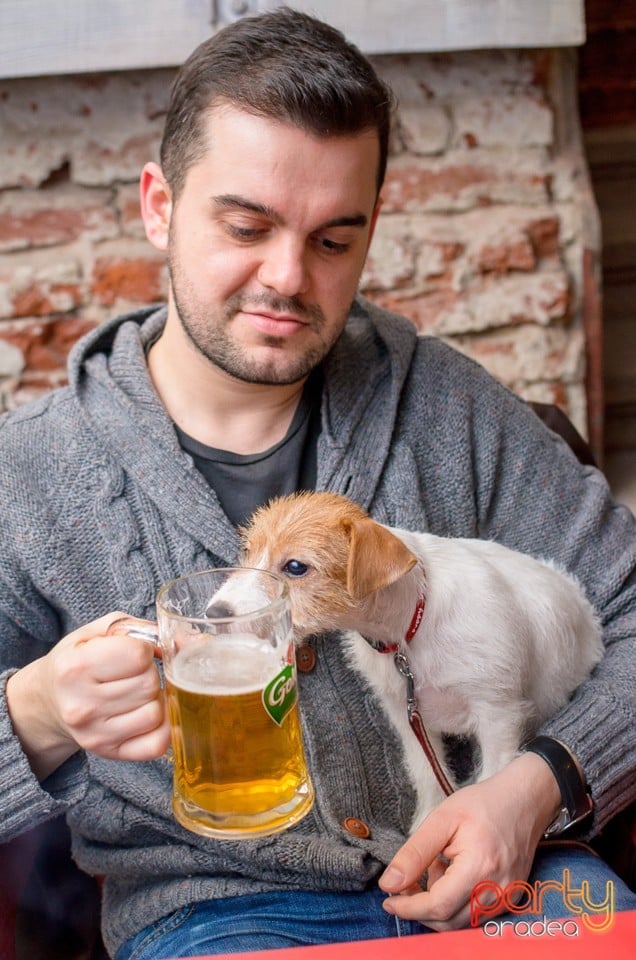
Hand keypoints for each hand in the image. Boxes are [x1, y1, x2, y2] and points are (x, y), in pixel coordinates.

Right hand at [6, 612, 169, 780]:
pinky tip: (146, 713)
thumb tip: (193, 642)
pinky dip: (162, 726)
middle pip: (149, 684)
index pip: (139, 656)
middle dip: (149, 673)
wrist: (49, 700)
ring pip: (156, 712)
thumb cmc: (79, 659)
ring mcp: (95, 734)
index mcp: (76, 667)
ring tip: (136, 692)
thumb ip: (145, 630)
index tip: (132, 652)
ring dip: (154, 698)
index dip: (144, 650)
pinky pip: (157, 743)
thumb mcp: (101, 632)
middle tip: (132, 674)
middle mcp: (82, 705)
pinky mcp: (108, 753)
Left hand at [379, 752, 560, 930]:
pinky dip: (455, 904)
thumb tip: (389, 883)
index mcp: (480, 867)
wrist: (524, 799)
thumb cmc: (483, 804)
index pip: (439, 906)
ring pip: (461, 923)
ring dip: (437, 908)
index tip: (388, 900)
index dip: (409, 908)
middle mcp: (498, 890)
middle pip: (449, 922)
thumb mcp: (442, 819)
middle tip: (402, 887)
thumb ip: (415, 853)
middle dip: (419, 910)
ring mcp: (507, 898)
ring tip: (431, 871)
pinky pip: (476, 915)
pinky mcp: (510, 898)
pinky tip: (449, 876)